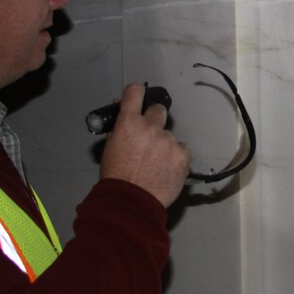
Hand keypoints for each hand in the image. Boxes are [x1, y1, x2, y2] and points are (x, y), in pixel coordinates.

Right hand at [99, 82, 189, 206]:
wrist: (131, 201)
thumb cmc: (116, 176)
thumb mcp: (110, 147)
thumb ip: (120, 128)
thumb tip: (124, 114)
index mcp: (129, 122)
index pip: (135, 92)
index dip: (137, 93)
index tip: (138, 97)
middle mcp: (151, 126)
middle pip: (159, 110)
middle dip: (154, 120)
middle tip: (150, 137)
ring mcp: (169, 140)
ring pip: (169, 135)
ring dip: (164, 145)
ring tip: (156, 164)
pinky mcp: (183, 154)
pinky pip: (181, 149)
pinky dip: (175, 157)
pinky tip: (166, 169)